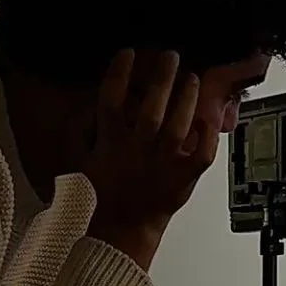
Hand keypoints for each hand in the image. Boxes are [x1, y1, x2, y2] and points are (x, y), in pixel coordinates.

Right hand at [85, 50, 217, 265]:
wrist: (120, 232)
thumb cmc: (99, 196)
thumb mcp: (76, 161)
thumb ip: (79, 129)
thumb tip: (89, 104)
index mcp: (110, 142)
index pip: (113, 98)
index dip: (120, 73)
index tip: (129, 53)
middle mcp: (138, 150)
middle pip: (151, 107)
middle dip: (161, 78)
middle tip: (171, 56)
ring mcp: (163, 165)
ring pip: (178, 126)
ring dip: (186, 99)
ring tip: (193, 78)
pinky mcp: (183, 179)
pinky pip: (200, 156)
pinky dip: (207, 137)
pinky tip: (209, 119)